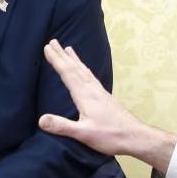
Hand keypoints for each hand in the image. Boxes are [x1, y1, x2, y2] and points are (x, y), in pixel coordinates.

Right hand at [39, 40, 176, 172]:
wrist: (136, 136)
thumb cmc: (111, 136)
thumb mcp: (84, 134)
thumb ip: (62, 126)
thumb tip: (41, 120)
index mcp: (85, 95)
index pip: (68, 73)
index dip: (56, 60)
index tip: (47, 47)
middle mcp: (92, 89)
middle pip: (75, 68)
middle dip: (62, 55)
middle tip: (53, 41)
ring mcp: (100, 92)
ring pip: (84, 71)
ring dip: (74, 59)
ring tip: (68, 49)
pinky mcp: (105, 97)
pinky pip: (90, 77)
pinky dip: (84, 69)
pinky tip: (84, 71)